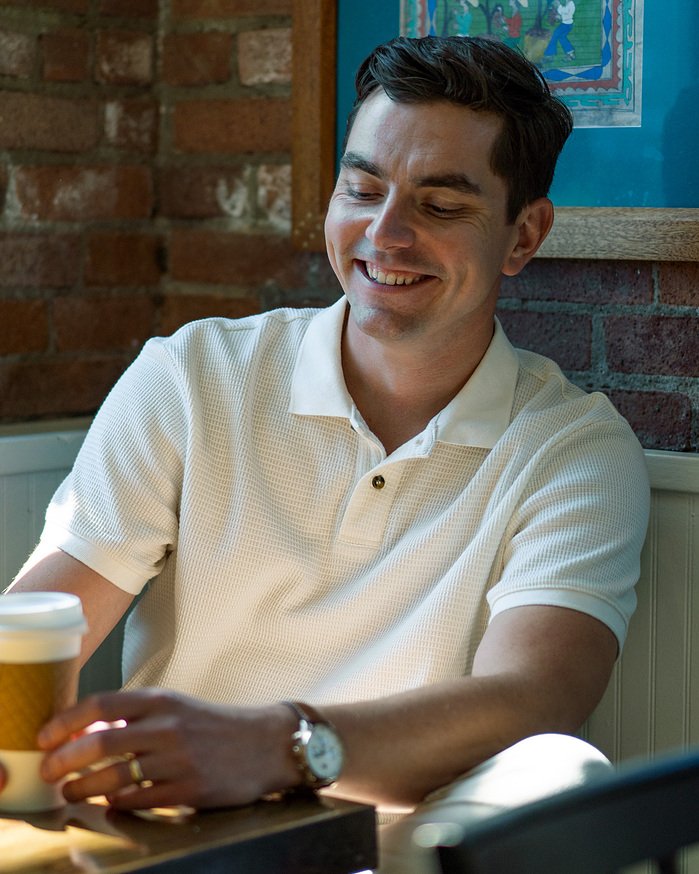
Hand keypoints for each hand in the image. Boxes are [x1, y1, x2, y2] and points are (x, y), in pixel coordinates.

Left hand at [37, 689, 298, 809]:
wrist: (265, 742)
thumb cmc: (214, 725)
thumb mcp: (176, 707)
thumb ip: (136, 716)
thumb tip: (89, 728)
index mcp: (161, 700)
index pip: (101, 703)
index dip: (66, 721)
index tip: (45, 737)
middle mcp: (167, 726)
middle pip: (101, 742)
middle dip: (65, 760)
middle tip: (49, 771)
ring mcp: (179, 758)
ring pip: (116, 776)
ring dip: (84, 787)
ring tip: (70, 792)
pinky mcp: (191, 787)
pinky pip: (141, 799)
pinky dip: (119, 803)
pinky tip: (111, 803)